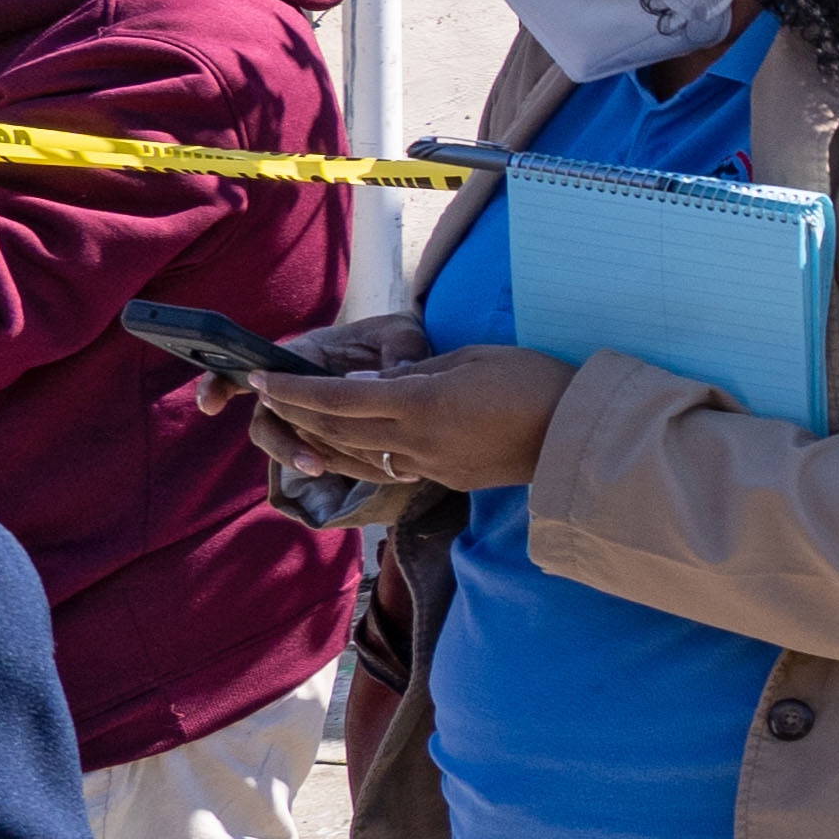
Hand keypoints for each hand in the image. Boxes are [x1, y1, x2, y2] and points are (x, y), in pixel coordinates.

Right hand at [203, 313, 427, 479]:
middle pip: (267, 419)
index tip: (210, 405)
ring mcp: (308, 416)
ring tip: (319, 469)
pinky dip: (324, 464)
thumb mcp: (402, 334)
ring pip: (285, 442)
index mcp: (303, 355)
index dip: (221, 384)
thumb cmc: (394, 340)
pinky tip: (344, 471)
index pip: (254, 368)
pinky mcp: (327, 437)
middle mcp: (296, 388)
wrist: (408, 363)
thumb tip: (394, 373)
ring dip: (294, 456)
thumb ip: (399, 350)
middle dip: (277, 441)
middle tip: (304, 459)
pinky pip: (315, 455)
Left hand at [246, 342, 572, 492]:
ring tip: (295, 423)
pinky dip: (354, 456)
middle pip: (336, 431)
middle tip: (267, 396)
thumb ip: (412, 374)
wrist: (577, 435)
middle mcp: (416, 441)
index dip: (294, 389)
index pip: (338, 398)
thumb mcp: (470, 359)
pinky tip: (345, 446)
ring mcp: (429, 465)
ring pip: (355, 456)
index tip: (261, 377)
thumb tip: (363, 386)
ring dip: (318, 440)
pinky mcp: (444, 478)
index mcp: (421, 403)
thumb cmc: (533, 381)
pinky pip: (385, 469)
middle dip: (295, 414)